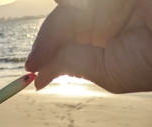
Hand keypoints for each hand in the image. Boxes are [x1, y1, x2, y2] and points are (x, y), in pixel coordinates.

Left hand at [26, 0, 151, 92]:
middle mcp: (102, 17)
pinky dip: (72, 7)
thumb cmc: (149, 62)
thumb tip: (40, 74)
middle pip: (62, 21)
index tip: (30, 75)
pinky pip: (78, 0)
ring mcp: (107, 2)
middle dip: (47, 41)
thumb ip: (72, 64)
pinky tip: (80, 13)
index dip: (44, 54)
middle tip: (35, 64)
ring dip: (62, 23)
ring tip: (81, 29)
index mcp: (100, 40)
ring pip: (70, 5)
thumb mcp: (107, 70)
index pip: (63, 41)